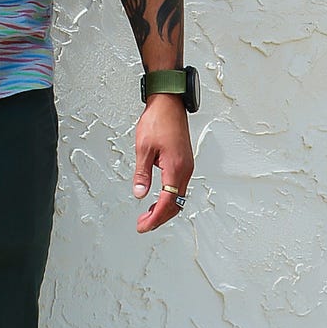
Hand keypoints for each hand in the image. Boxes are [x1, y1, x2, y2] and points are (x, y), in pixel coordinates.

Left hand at [132, 94, 193, 233]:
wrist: (169, 102)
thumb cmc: (158, 120)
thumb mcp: (143, 147)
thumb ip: (142, 173)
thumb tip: (140, 194)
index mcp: (175, 168)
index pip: (167, 203)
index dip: (155, 218)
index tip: (143, 226)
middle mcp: (185, 169)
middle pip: (176, 204)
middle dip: (160, 218)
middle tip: (143, 224)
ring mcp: (186, 166)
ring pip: (178, 197)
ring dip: (165, 209)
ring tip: (148, 214)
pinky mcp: (184, 161)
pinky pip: (179, 186)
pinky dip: (169, 198)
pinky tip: (158, 198)